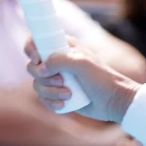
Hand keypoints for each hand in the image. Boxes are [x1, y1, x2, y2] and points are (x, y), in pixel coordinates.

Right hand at [25, 38, 139, 123]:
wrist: (114, 101)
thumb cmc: (102, 79)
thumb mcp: (82, 63)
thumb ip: (59, 60)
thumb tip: (41, 68)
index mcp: (64, 47)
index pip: (36, 41)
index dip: (30, 49)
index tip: (37, 59)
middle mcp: (58, 61)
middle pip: (32, 66)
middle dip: (43, 76)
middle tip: (60, 80)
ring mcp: (57, 78)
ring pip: (37, 84)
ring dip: (50, 92)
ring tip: (69, 95)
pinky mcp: (58, 94)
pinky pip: (43, 98)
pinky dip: (51, 102)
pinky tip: (65, 104)